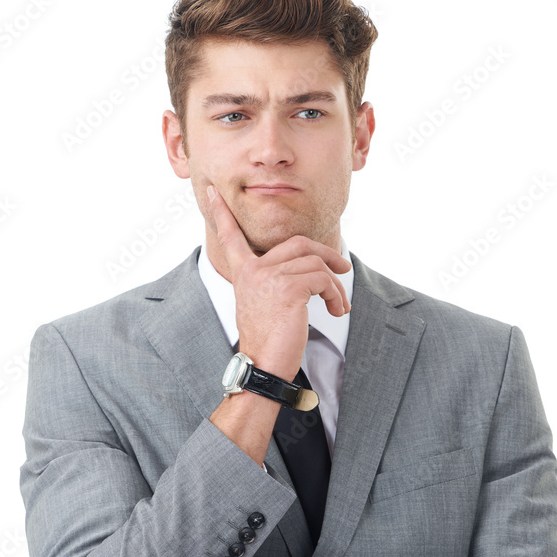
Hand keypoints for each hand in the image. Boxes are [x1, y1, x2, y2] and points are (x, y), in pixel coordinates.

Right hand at [206, 184, 350, 381]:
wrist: (263, 366)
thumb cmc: (268, 342)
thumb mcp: (264, 305)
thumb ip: (274, 282)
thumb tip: (308, 272)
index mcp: (243, 273)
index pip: (230, 236)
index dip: (222, 212)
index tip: (213, 190)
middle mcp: (253, 270)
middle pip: (299, 243)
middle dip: (327, 254)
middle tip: (343, 268)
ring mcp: (269, 277)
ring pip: (317, 264)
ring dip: (335, 286)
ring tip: (339, 305)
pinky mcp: (288, 288)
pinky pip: (323, 279)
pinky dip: (336, 294)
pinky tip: (336, 310)